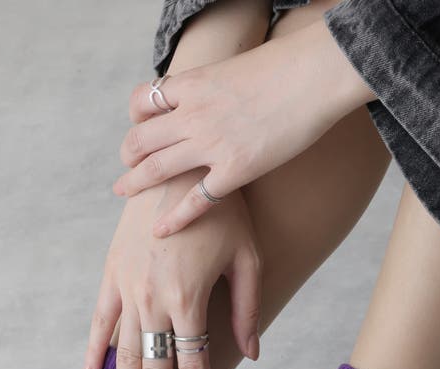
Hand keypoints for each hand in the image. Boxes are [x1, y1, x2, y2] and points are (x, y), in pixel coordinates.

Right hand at [83, 170, 261, 368]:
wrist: (177, 161)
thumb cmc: (222, 208)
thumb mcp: (248, 256)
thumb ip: (246, 309)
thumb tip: (252, 355)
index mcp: (188, 298)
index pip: (193, 364)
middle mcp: (152, 299)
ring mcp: (127, 288)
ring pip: (124, 355)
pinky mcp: (111, 274)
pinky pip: (99, 322)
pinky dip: (94, 353)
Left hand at [113, 19, 373, 234]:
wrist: (315, 73)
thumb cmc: (287, 66)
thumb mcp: (237, 68)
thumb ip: (218, 87)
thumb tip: (218, 95)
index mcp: (193, 84)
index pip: (144, 101)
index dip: (135, 117)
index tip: (139, 128)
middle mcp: (193, 115)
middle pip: (141, 138)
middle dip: (128, 155)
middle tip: (126, 168)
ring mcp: (211, 144)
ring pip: (156, 168)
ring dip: (134, 182)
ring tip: (123, 192)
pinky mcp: (234, 170)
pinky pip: (195, 201)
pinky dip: (173, 218)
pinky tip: (159, 230)